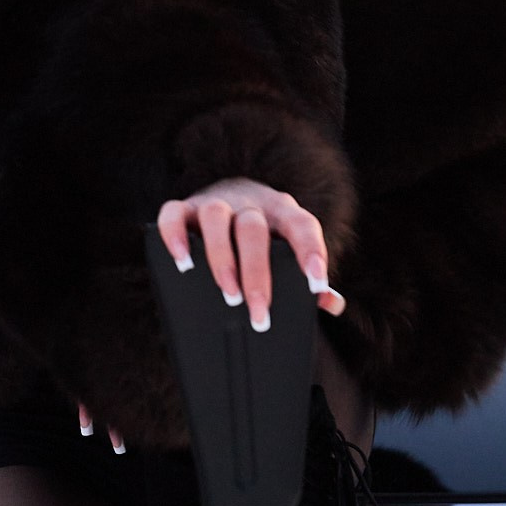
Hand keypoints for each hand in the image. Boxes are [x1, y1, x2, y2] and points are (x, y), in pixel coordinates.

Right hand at [156, 177, 346, 331]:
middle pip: (254, 230)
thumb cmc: (267, 234)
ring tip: (227, 294)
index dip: (311, 251)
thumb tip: (332, 304)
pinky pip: (174, 214)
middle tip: (260, 313)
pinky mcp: (186, 206)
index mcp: (283, 212)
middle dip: (257, 274)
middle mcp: (250, 203)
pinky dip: (175, 236)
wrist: (233, 192)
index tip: (316, 283)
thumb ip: (307, 275)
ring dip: (221, 258)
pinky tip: (181, 262)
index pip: (302, 225)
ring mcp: (216, 202)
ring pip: (216, 219)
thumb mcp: (289, 248)